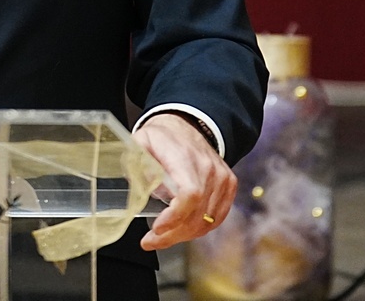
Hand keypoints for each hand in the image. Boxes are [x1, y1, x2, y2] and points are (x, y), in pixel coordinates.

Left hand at [132, 113, 236, 250]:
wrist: (188, 123)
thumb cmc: (163, 136)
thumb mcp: (140, 142)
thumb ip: (135, 163)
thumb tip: (138, 188)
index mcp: (185, 157)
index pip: (189, 194)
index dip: (175, 217)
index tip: (156, 229)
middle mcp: (209, 169)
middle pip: (197, 214)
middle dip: (172, 234)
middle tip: (151, 241)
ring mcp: (222, 178)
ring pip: (207, 221)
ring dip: (184, 234)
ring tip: (164, 237)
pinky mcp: (229, 185)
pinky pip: (217, 217)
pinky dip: (200, 228)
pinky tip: (183, 230)